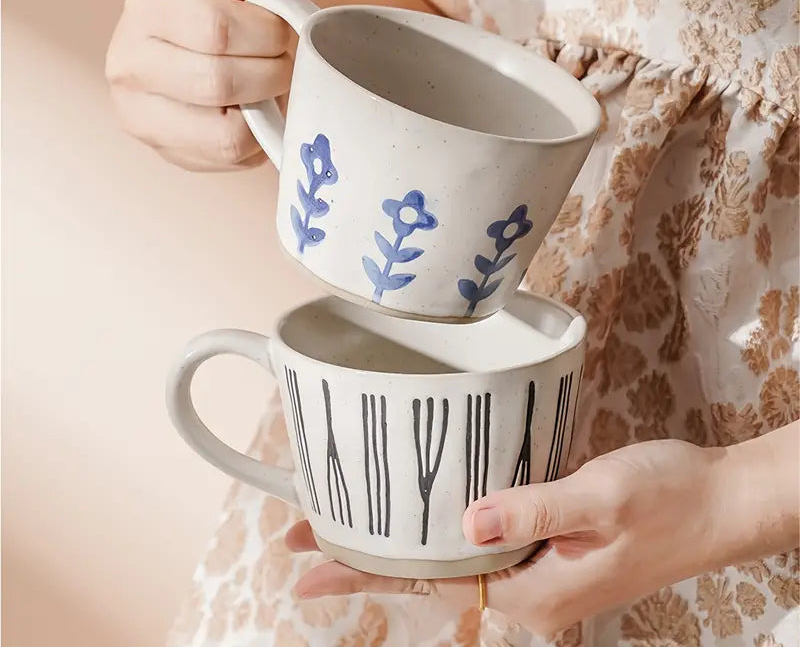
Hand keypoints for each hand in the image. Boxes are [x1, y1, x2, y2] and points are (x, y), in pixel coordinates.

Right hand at [105, 0, 293, 170]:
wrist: (177, 49)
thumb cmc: (209, 7)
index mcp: (148, 4)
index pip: (217, 29)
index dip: (268, 34)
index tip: (283, 33)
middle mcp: (130, 62)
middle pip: (219, 83)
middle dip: (272, 74)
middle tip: (284, 63)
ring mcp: (141, 115)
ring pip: (225, 134)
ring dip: (264, 111)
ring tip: (267, 88)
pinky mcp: (166, 152)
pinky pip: (229, 158)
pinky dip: (255, 138)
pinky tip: (252, 111)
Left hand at [287, 439, 731, 634]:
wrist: (720, 502)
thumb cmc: (669, 499)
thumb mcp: (600, 498)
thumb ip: (530, 510)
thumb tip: (462, 525)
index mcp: (534, 592)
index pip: (429, 585)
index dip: (363, 574)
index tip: (305, 569)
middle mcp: (528, 593)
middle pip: (428, 578)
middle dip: (364, 559)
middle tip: (302, 537)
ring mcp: (538, 574)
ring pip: (451, 562)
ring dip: (397, 543)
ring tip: (343, 525)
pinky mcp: (548, 549)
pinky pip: (481, 545)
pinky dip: (439, 532)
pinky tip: (422, 514)